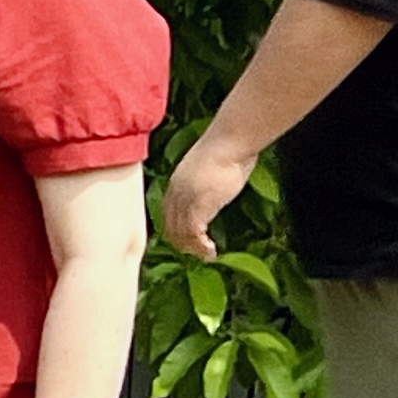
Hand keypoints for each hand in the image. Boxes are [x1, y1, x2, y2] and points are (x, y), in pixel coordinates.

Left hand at [163, 128, 248, 262]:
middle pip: (171, 226)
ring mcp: (185, 200)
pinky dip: (201, 245)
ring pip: (181, 233)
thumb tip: (216, 188)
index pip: (169, 214)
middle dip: (183, 243)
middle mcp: (176, 194)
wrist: (229, 142)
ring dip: (193, 248)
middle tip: (199, 252)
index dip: (177, 229)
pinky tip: (212, 250)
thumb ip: (207, 182)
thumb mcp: (211, 169)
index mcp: (176, 184)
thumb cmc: (227, 150)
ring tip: (207, 255)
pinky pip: (194, 233)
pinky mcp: (198, 205)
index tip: (190, 239)